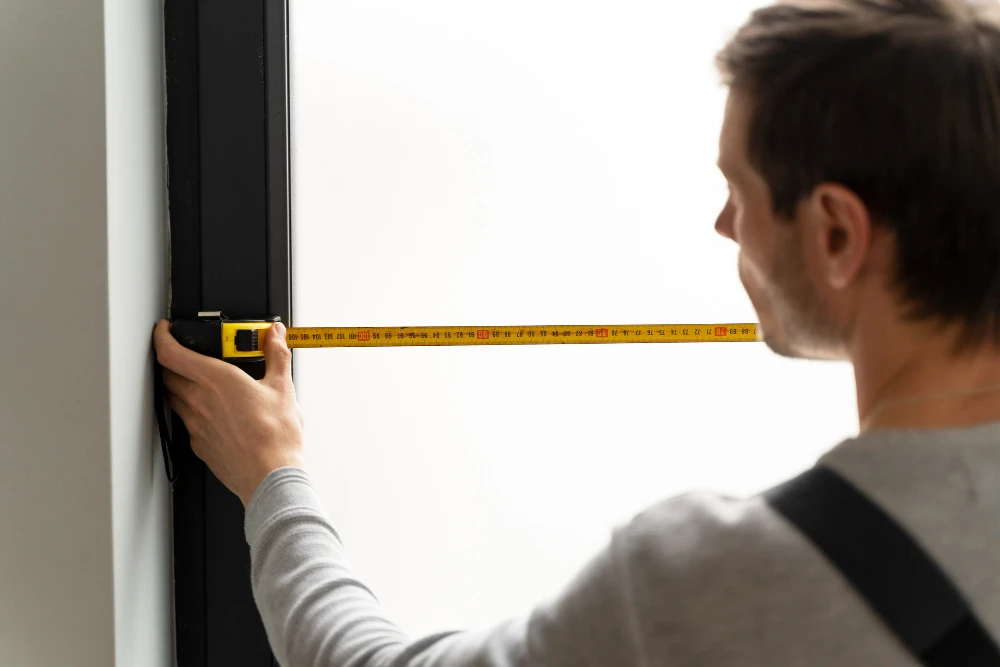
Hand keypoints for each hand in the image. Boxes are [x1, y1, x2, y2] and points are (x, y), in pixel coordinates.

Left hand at [153, 320, 304, 505]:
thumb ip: (276, 355)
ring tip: (199, 381)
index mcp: (216, 380)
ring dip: (179, 385)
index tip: (165, 330)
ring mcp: (196, 424)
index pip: (171, 353)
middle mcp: (199, 401)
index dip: (162, 337)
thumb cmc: (275, 437)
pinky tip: (211, 412)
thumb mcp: (282, 387)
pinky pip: (186, 421)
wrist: (270, 475)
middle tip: (186, 353)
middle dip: (171, 360)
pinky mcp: (199, 444)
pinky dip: (191, 410)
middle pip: (167, 374)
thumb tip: (274, 335)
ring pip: (173, 397)